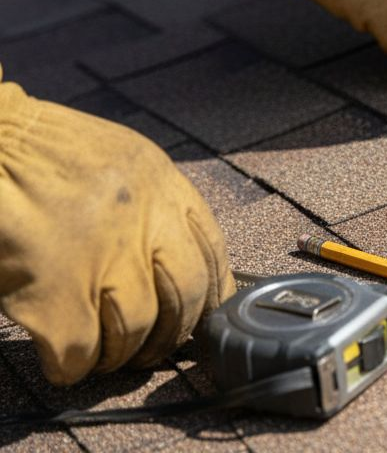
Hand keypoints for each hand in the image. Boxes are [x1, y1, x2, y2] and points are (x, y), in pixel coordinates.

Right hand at [0, 71, 233, 384]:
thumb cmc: (38, 158)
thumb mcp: (117, 164)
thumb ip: (150, 206)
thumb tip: (170, 268)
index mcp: (162, 183)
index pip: (210, 251)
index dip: (209, 295)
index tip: (200, 318)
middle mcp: (143, 217)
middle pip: (186, 294)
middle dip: (171, 334)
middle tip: (150, 350)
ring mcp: (100, 253)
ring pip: (134, 327)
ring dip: (120, 354)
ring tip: (104, 357)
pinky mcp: (53, 287)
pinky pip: (79, 348)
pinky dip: (73, 366)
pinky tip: (64, 362)